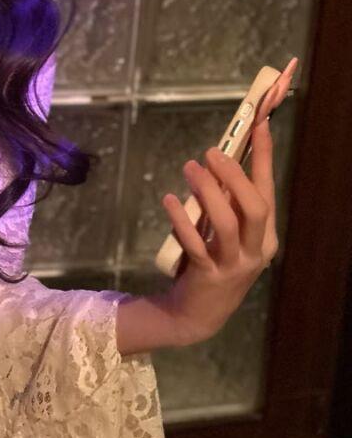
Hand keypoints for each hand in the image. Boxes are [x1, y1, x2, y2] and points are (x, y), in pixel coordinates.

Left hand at [160, 57, 297, 346]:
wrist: (198, 313)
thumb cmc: (214, 262)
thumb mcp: (228, 233)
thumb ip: (229, 203)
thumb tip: (221, 160)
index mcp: (265, 235)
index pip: (268, 189)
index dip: (264, 157)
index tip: (260, 124)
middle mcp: (256, 250)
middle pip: (255, 207)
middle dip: (234, 176)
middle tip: (211, 152)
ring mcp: (234, 265)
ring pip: (226, 223)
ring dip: (207, 192)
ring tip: (189, 168)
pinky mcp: (208, 276)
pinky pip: (195, 243)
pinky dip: (181, 219)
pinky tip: (168, 200)